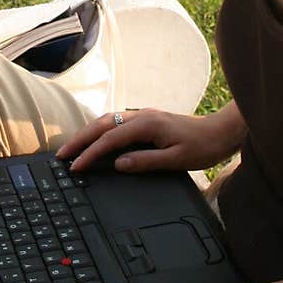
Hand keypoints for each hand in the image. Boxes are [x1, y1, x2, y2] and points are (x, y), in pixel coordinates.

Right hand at [56, 107, 234, 173]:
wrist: (222, 131)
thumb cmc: (202, 147)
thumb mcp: (176, 160)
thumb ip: (145, 162)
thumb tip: (118, 164)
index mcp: (146, 125)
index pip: (109, 140)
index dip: (89, 153)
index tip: (75, 166)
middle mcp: (141, 116)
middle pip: (101, 124)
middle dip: (79, 139)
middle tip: (61, 155)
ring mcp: (143, 115)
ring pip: (107, 120)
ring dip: (87, 133)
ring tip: (72, 149)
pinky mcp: (147, 119)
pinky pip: (116, 122)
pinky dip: (100, 130)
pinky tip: (95, 139)